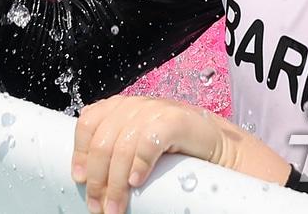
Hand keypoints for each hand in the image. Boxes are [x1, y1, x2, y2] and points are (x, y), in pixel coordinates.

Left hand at [72, 95, 289, 213]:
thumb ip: (122, 151)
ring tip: (115, 208)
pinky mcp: (178, 120)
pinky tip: (138, 183)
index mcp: (126, 108)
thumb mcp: (144, 150)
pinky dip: (140, 163)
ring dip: (116, 181)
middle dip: (97, 177)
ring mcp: (160, 109)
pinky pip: (150, 139)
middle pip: (104, 137)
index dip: (80, 150)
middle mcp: (139, 104)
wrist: (228, 152)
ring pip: (123, 143)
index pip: (91, 120)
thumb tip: (91, 180)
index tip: (78, 180)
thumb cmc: (183, 156)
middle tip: (99, 207)